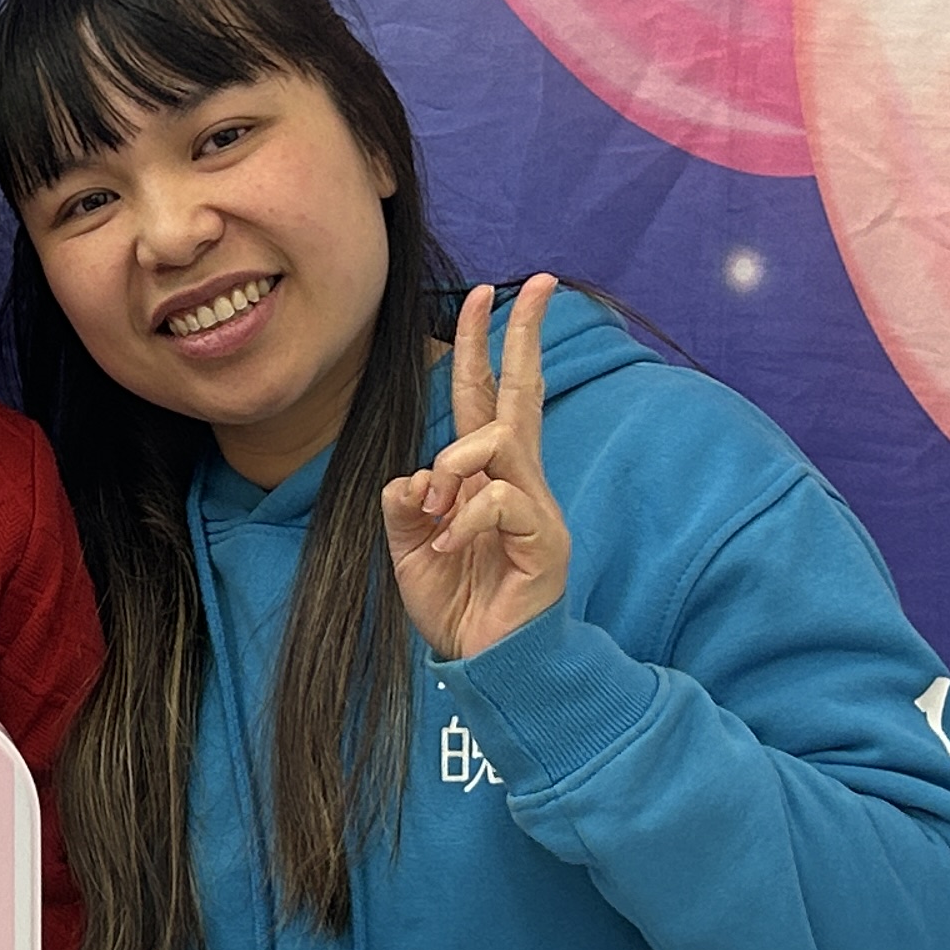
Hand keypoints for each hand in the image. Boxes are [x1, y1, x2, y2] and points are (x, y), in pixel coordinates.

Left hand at [384, 278, 570, 662]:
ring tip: (437, 514)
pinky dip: (464, 519)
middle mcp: (517, 482)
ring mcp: (536, 509)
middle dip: (521, 335)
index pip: (486, 397)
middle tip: (533, 282)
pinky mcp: (545, 540)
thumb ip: (404, 506)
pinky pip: (499, 499)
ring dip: (453, 465)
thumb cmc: (457, 608)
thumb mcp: (409, 550)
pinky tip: (452, 549)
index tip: (483, 293)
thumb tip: (409, 475)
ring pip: (499, 440)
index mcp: (484, 478)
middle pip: (521, 393)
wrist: (489, 668)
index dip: (481, 345)